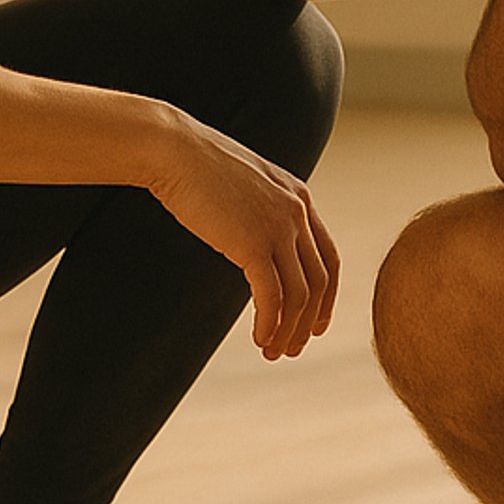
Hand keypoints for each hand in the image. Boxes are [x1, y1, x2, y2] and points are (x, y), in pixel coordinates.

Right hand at [145, 105, 338, 359]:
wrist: (175, 151)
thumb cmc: (200, 169)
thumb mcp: (247, 187)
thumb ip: (263, 211)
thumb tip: (259, 243)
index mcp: (300, 198)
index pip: (328, 258)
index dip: (326, 296)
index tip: (316, 323)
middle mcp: (298, 212)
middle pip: (319, 281)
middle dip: (308, 321)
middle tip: (292, 348)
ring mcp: (279, 227)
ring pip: (299, 295)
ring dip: (288, 330)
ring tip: (273, 352)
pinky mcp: (253, 243)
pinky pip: (272, 297)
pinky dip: (269, 323)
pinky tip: (259, 339)